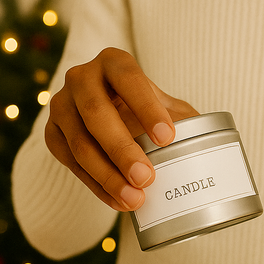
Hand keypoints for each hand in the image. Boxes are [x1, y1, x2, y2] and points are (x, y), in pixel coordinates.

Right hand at [45, 47, 198, 210]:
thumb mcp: (168, 108)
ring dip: (108, 176)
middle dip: (122, 150)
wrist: (111, 122)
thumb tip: (211, 150)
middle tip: (147, 179)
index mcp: (113, 62)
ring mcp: (62, 106)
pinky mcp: (52, 135)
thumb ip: (184, 121)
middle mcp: (81, 78)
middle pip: (96, 113)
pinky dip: (97, 187)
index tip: (167, 138)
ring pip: (80, 144)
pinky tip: (118, 201)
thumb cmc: (148, 113)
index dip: (146, 107)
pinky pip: (72, 165)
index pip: (127, 77)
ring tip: (134, 200)